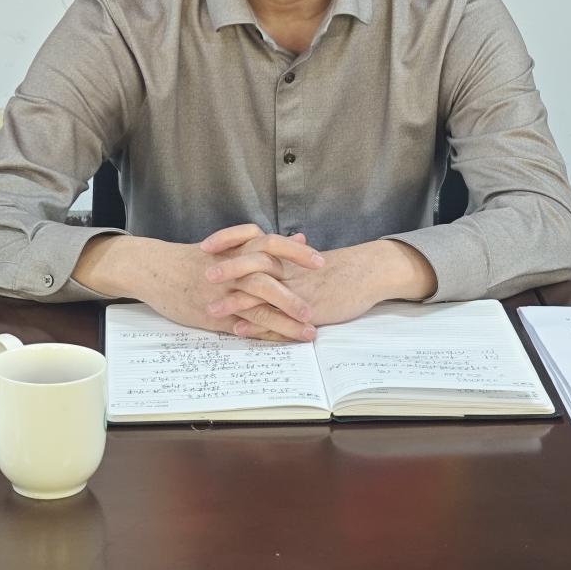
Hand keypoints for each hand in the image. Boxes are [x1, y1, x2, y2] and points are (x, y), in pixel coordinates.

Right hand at [74, 225, 324, 341]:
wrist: (154, 268)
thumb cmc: (194, 257)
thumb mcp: (231, 244)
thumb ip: (268, 243)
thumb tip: (302, 236)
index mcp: (238, 247)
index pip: (272, 245)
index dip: (298, 253)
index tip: (322, 262)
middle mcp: (231, 267)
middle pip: (268, 274)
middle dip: (295, 292)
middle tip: (317, 306)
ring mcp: (222, 290)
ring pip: (258, 302)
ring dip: (285, 318)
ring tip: (307, 330)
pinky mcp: (211, 312)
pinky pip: (242, 323)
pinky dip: (262, 332)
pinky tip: (280, 341)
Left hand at [204, 238, 435, 339]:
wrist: (366, 273)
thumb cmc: (336, 267)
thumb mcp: (306, 257)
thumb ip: (284, 254)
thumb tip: (265, 248)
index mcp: (285, 254)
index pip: (251, 240)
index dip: (227, 240)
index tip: (204, 245)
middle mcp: (288, 269)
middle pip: (252, 264)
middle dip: (226, 269)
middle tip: (203, 275)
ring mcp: (296, 290)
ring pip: (261, 294)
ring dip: (234, 303)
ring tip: (210, 311)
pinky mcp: (307, 310)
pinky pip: (278, 319)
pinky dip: (257, 325)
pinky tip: (239, 329)